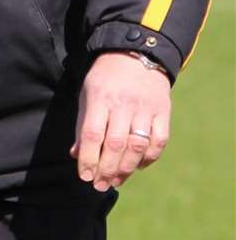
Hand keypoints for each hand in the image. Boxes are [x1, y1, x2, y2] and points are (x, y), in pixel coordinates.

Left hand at [71, 51, 171, 191]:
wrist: (136, 55)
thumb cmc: (105, 78)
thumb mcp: (87, 93)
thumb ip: (82, 123)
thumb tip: (76, 155)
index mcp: (100, 97)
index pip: (92, 133)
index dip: (88, 157)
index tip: (84, 176)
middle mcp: (123, 104)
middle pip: (115, 143)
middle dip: (106, 169)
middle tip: (99, 185)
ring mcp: (145, 108)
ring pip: (137, 145)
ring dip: (126, 168)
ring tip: (115, 181)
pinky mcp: (163, 112)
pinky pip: (158, 141)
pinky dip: (148, 158)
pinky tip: (137, 166)